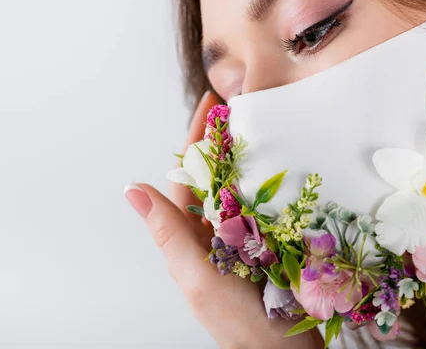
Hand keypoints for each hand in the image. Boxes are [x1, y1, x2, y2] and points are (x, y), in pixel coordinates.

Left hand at [125, 92, 323, 348]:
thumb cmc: (237, 322)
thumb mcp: (197, 275)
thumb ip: (169, 233)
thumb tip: (132, 189)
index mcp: (193, 235)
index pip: (190, 175)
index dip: (198, 137)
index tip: (212, 103)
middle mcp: (219, 231)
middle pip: (220, 174)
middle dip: (230, 139)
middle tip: (248, 105)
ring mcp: (249, 236)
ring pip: (248, 186)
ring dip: (255, 156)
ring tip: (270, 124)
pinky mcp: (277, 242)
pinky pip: (274, 205)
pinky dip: (280, 183)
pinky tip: (293, 165)